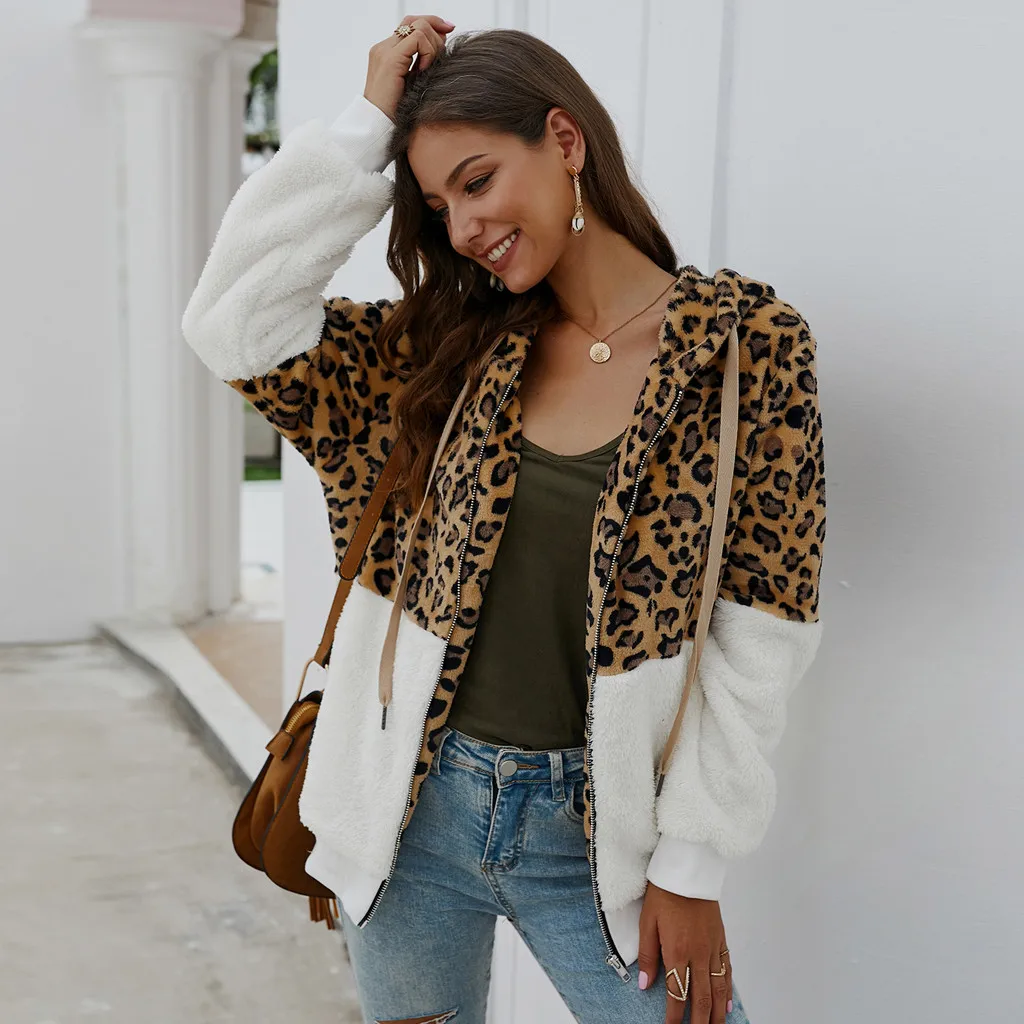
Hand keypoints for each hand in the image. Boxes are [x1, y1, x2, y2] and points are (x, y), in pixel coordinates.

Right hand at [363, 14, 455, 121]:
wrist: (378, 127)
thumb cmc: (397, 113)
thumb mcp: (414, 83)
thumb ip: (423, 62)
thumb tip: (443, 41)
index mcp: (387, 53)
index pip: (411, 24)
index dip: (432, 24)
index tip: (449, 31)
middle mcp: (383, 48)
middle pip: (415, 20)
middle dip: (436, 31)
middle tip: (443, 53)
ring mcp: (385, 51)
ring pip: (419, 26)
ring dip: (433, 45)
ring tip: (429, 68)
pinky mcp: (390, 59)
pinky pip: (418, 39)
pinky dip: (428, 52)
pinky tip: (424, 70)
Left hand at [638, 882, 732, 1023]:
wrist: (687, 870)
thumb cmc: (664, 893)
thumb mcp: (647, 922)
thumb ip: (648, 955)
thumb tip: (645, 984)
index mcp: (677, 951)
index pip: (677, 994)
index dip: (675, 1017)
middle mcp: (698, 954)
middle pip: (701, 997)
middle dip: (699, 1021)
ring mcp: (712, 947)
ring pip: (717, 988)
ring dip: (716, 1012)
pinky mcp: (721, 939)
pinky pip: (727, 970)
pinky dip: (727, 989)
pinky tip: (726, 1003)